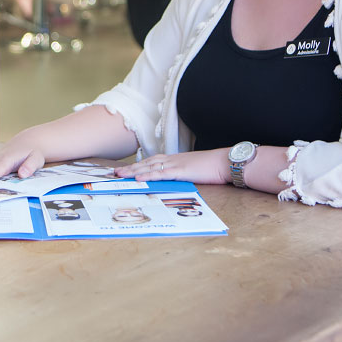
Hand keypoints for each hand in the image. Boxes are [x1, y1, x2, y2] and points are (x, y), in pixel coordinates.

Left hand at [113, 150, 229, 184]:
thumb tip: (177, 181)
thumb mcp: (195, 171)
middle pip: (147, 163)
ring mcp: (176, 164)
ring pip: (150, 167)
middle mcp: (173, 160)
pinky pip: (161, 174)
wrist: (226, 162)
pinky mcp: (181, 171)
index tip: (127, 169)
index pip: (153, 161)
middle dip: (131, 168)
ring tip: (120, 175)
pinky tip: (138, 178)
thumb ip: (184, 174)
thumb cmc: (214, 168)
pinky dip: (148, 175)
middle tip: (115, 172)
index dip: (139, 165)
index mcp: (176, 159)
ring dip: (134, 171)